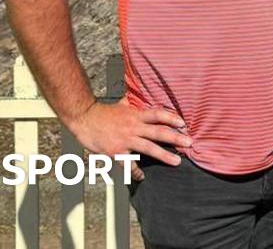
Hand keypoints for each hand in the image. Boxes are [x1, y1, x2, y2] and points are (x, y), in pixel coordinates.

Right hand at [68, 100, 190, 181]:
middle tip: (189, 143)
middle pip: (159, 132)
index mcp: (135, 114)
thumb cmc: (102, 112)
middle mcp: (133, 126)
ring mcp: (126, 140)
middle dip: (176, 138)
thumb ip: (132, 103)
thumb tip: (137, 96)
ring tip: (176, 162)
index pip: (158, 114)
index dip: (172, 118)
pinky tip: (142, 176)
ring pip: (149, 148)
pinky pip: (129, 164)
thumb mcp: (121, 105)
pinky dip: (136, 171)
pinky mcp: (116, 152)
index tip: (183, 123)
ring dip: (164, 156)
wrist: (84, 118)